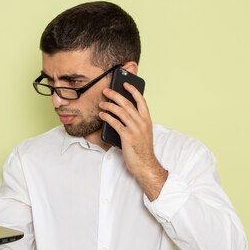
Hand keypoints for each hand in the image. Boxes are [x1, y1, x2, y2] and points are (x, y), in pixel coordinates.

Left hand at [98, 83, 167, 199]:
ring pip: (120, 112)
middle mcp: (142, 123)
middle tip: (106, 91)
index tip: (125, 84)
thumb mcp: (143, 133)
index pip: (141, 101)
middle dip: (116, 95)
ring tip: (101, 103)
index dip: (133, 91)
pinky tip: (102, 115)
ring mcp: (135, 129)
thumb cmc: (142, 149)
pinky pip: (115, 123)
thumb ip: (135, 122)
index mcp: (147, 120)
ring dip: (109, 106)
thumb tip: (121, 112)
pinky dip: (107, 117)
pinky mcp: (127, 137)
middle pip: (127, 104)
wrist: (145, 164)